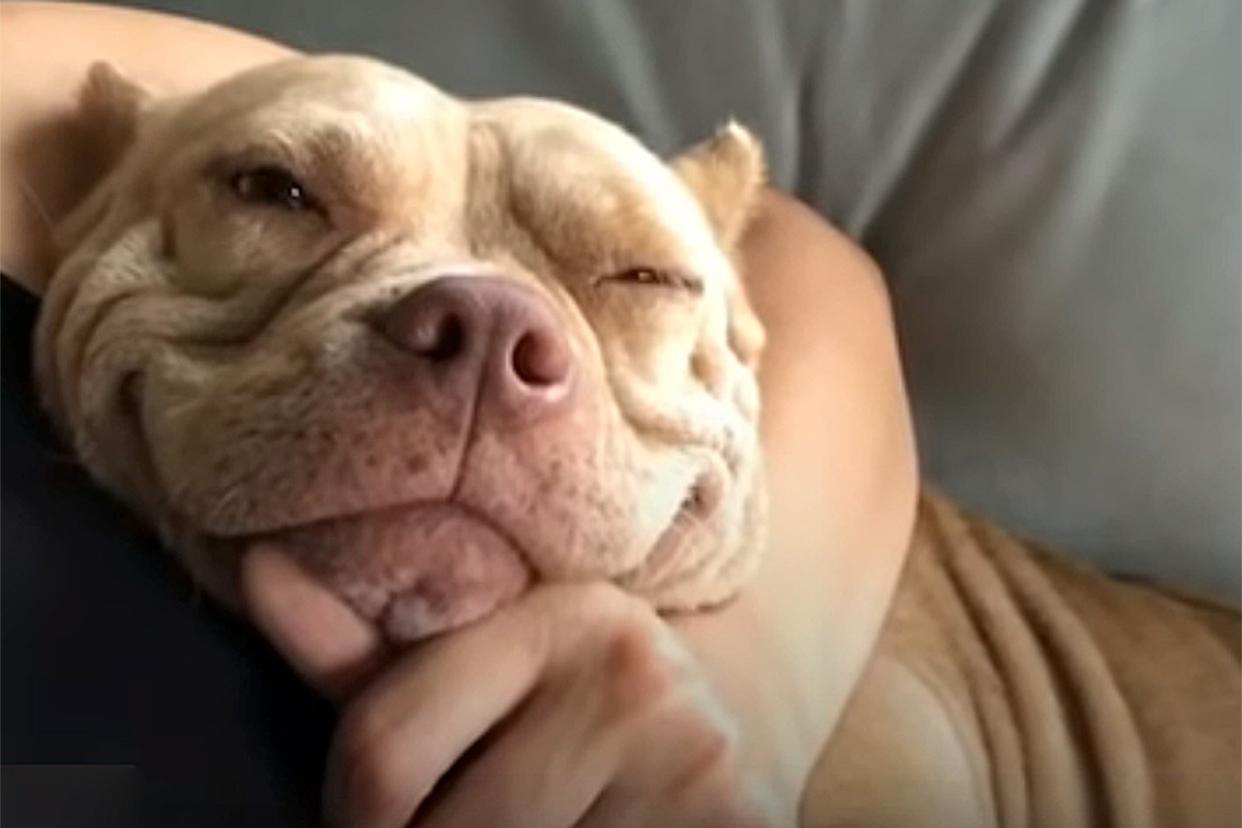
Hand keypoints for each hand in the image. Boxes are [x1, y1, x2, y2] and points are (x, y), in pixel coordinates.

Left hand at [243, 547, 782, 827]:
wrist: (734, 733)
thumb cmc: (577, 705)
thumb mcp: (482, 667)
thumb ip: (366, 649)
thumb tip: (258, 570)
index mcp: (559, 618)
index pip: (384, 751)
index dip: (352, 816)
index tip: (372, 820)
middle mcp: (632, 678)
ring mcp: (692, 764)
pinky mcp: (738, 827)